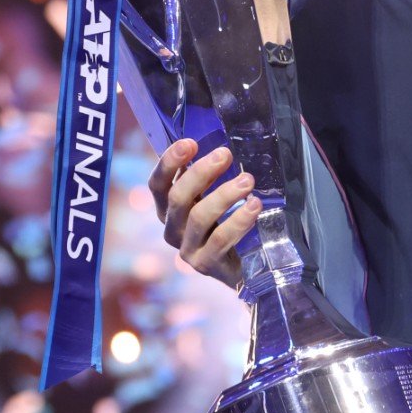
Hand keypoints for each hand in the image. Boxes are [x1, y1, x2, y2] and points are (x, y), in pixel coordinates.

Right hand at [147, 138, 261, 286]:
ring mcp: (186, 249)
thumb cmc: (224, 225)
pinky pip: (220, 240)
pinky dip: (239, 220)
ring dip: (224, 194)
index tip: (189, 143)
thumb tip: (220, 146)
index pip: (157, 185)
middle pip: (178, 198)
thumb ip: (207, 179)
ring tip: (248, 180)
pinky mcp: (205, 265)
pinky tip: (254, 206)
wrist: (241, 269)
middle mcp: (171, 230)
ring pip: (199, 217)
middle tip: (225, 154)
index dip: (169, 163)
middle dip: (200, 172)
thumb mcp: (210, 199)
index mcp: (168, 210)